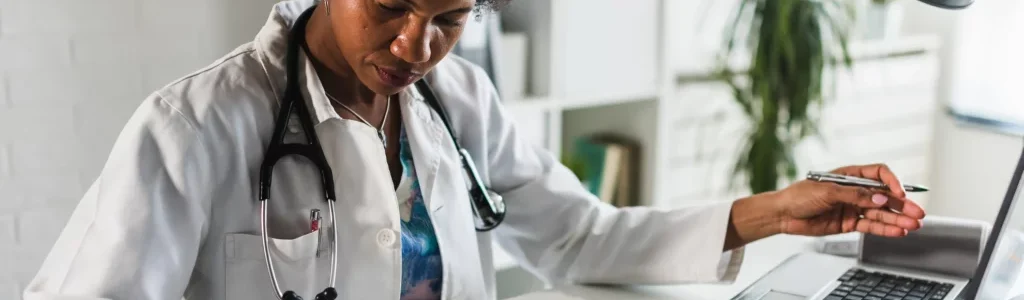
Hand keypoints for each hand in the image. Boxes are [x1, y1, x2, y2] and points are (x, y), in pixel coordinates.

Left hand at [773, 164, 925, 236]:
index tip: (899, 193)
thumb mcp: (827, 192)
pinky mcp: (849, 223)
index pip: (879, 174)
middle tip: (918, 213)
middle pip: (884, 196)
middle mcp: (855, 191)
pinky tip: (898, 232)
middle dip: (901, 205)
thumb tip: (880, 197)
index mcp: (850, 175)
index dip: (891, 182)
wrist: (783, 214)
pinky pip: (871, 226)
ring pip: (880, 213)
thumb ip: (855, 195)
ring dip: (897, 219)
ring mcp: (853, 207)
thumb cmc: (799, 195)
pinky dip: (884, 229)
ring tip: (913, 226)